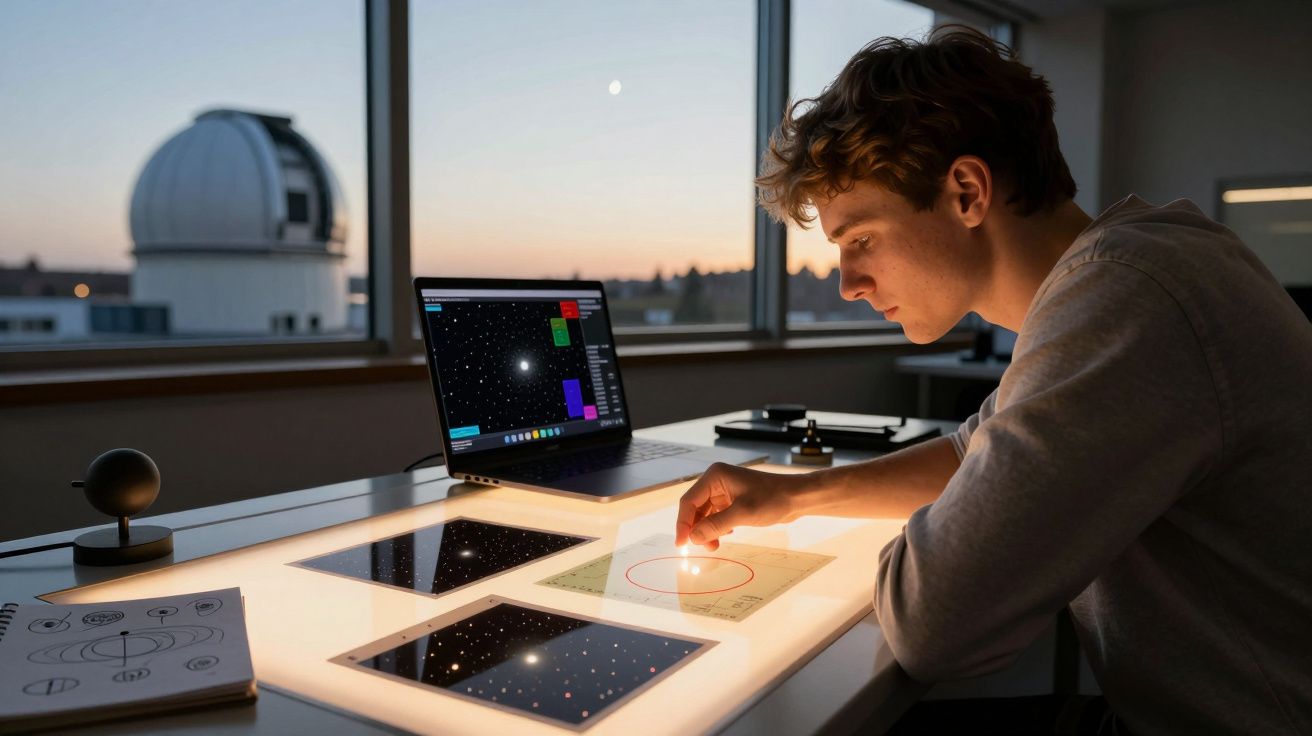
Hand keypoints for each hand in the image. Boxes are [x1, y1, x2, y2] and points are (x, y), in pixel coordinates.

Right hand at [674, 463, 800, 550]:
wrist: (797, 497)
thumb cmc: (773, 499)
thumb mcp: (742, 514)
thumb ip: (715, 525)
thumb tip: (693, 538)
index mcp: (715, 476)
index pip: (689, 501)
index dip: (683, 523)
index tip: (682, 544)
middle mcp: (717, 481)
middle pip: (695, 508)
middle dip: (696, 529)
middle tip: (702, 548)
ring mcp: (725, 491)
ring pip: (705, 514)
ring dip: (707, 531)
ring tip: (714, 546)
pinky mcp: (733, 500)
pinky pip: (716, 516)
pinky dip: (717, 528)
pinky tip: (725, 536)